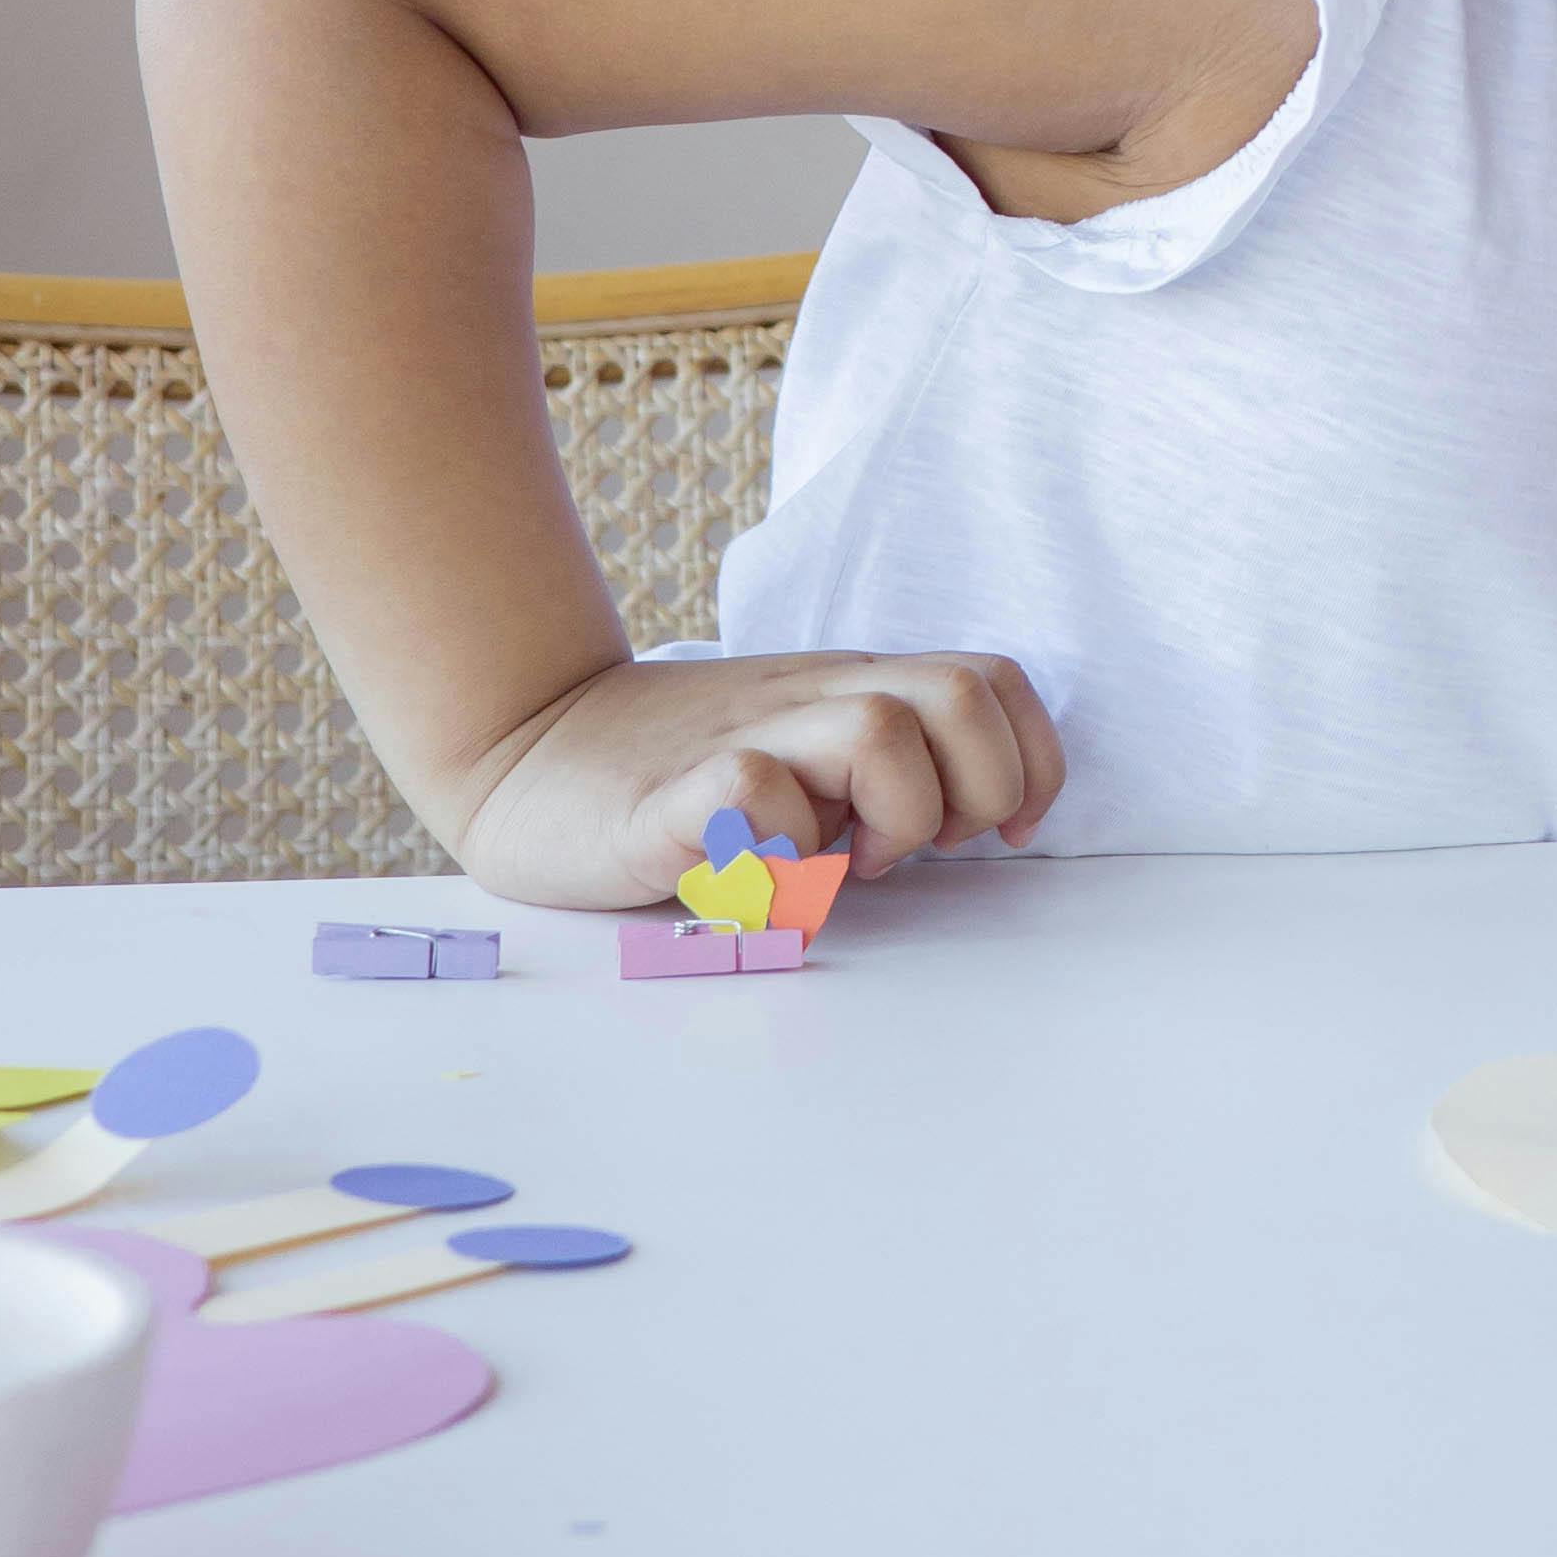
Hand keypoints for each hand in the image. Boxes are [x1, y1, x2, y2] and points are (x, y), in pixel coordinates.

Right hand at [447, 647, 1067, 911]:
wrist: (526, 755)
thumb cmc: (678, 771)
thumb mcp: (800, 752)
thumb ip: (879, 768)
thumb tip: (971, 821)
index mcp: (849, 688)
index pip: (991, 682)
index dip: (1030, 758)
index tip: (1007, 832)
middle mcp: (809, 699)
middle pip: (959, 697)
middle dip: (978, 787)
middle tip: (917, 848)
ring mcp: (744, 737)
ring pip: (880, 728)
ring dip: (893, 812)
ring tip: (847, 862)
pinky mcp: (671, 794)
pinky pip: (756, 791)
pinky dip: (783, 846)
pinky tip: (764, 875)